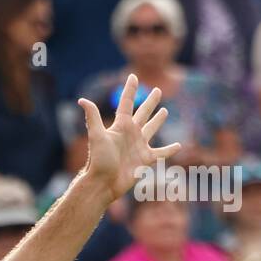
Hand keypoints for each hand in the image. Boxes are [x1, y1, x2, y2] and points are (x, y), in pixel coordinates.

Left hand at [78, 74, 180, 200]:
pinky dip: (170, 149)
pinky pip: (161, 152)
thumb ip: (93, 117)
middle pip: (143, 113)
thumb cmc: (99, 161)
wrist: (103, 183)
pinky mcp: (145, 160)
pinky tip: (179, 145)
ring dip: (158, 120)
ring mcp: (139, 146)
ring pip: (152, 129)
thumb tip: (82, 100)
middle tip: (157, 90)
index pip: (126, 103)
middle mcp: (131, 134)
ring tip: (164, 111)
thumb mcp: (97, 136)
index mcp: (120, 126)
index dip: (130, 89)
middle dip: (149, 102)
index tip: (133, 76)